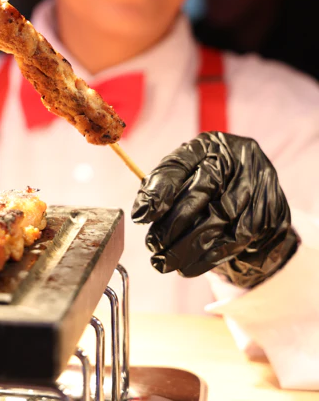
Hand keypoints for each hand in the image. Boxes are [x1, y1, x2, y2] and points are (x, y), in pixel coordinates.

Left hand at [131, 132, 298, 287]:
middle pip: (200, 191)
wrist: (257, 198)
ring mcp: (256, 182)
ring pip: (218, 219)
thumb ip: (162, 187)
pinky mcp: (269, 209)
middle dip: (172, 224)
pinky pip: (235, 238)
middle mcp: (235, 157)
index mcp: (209, 144)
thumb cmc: (210, 185)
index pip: (179, 163)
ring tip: (165, 263)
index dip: (160, 190)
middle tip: (153, 247)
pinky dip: (209, 257)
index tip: (142, 216)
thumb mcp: (186, 177)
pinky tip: (189, 267)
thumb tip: (140, 212)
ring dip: (188, 247)